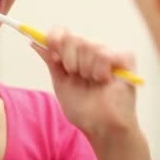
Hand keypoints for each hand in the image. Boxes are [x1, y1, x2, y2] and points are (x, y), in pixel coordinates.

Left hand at [31, 27, 152, 159]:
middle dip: (70, 61)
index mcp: (75, 54)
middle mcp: (91, 50)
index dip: (55, 39)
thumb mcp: (61, 84)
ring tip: (94, 83)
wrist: (101, 127)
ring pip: (89, 46)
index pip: (63, 32)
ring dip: (86, 70)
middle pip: (74, 38)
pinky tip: (105, 81)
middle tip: (77, 76)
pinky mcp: (125, 58)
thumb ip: (51, 62)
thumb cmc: (84, 110)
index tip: (53, 55)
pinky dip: (101, 71)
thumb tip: (35, 43)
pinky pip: (105, 55)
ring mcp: (109, 53)